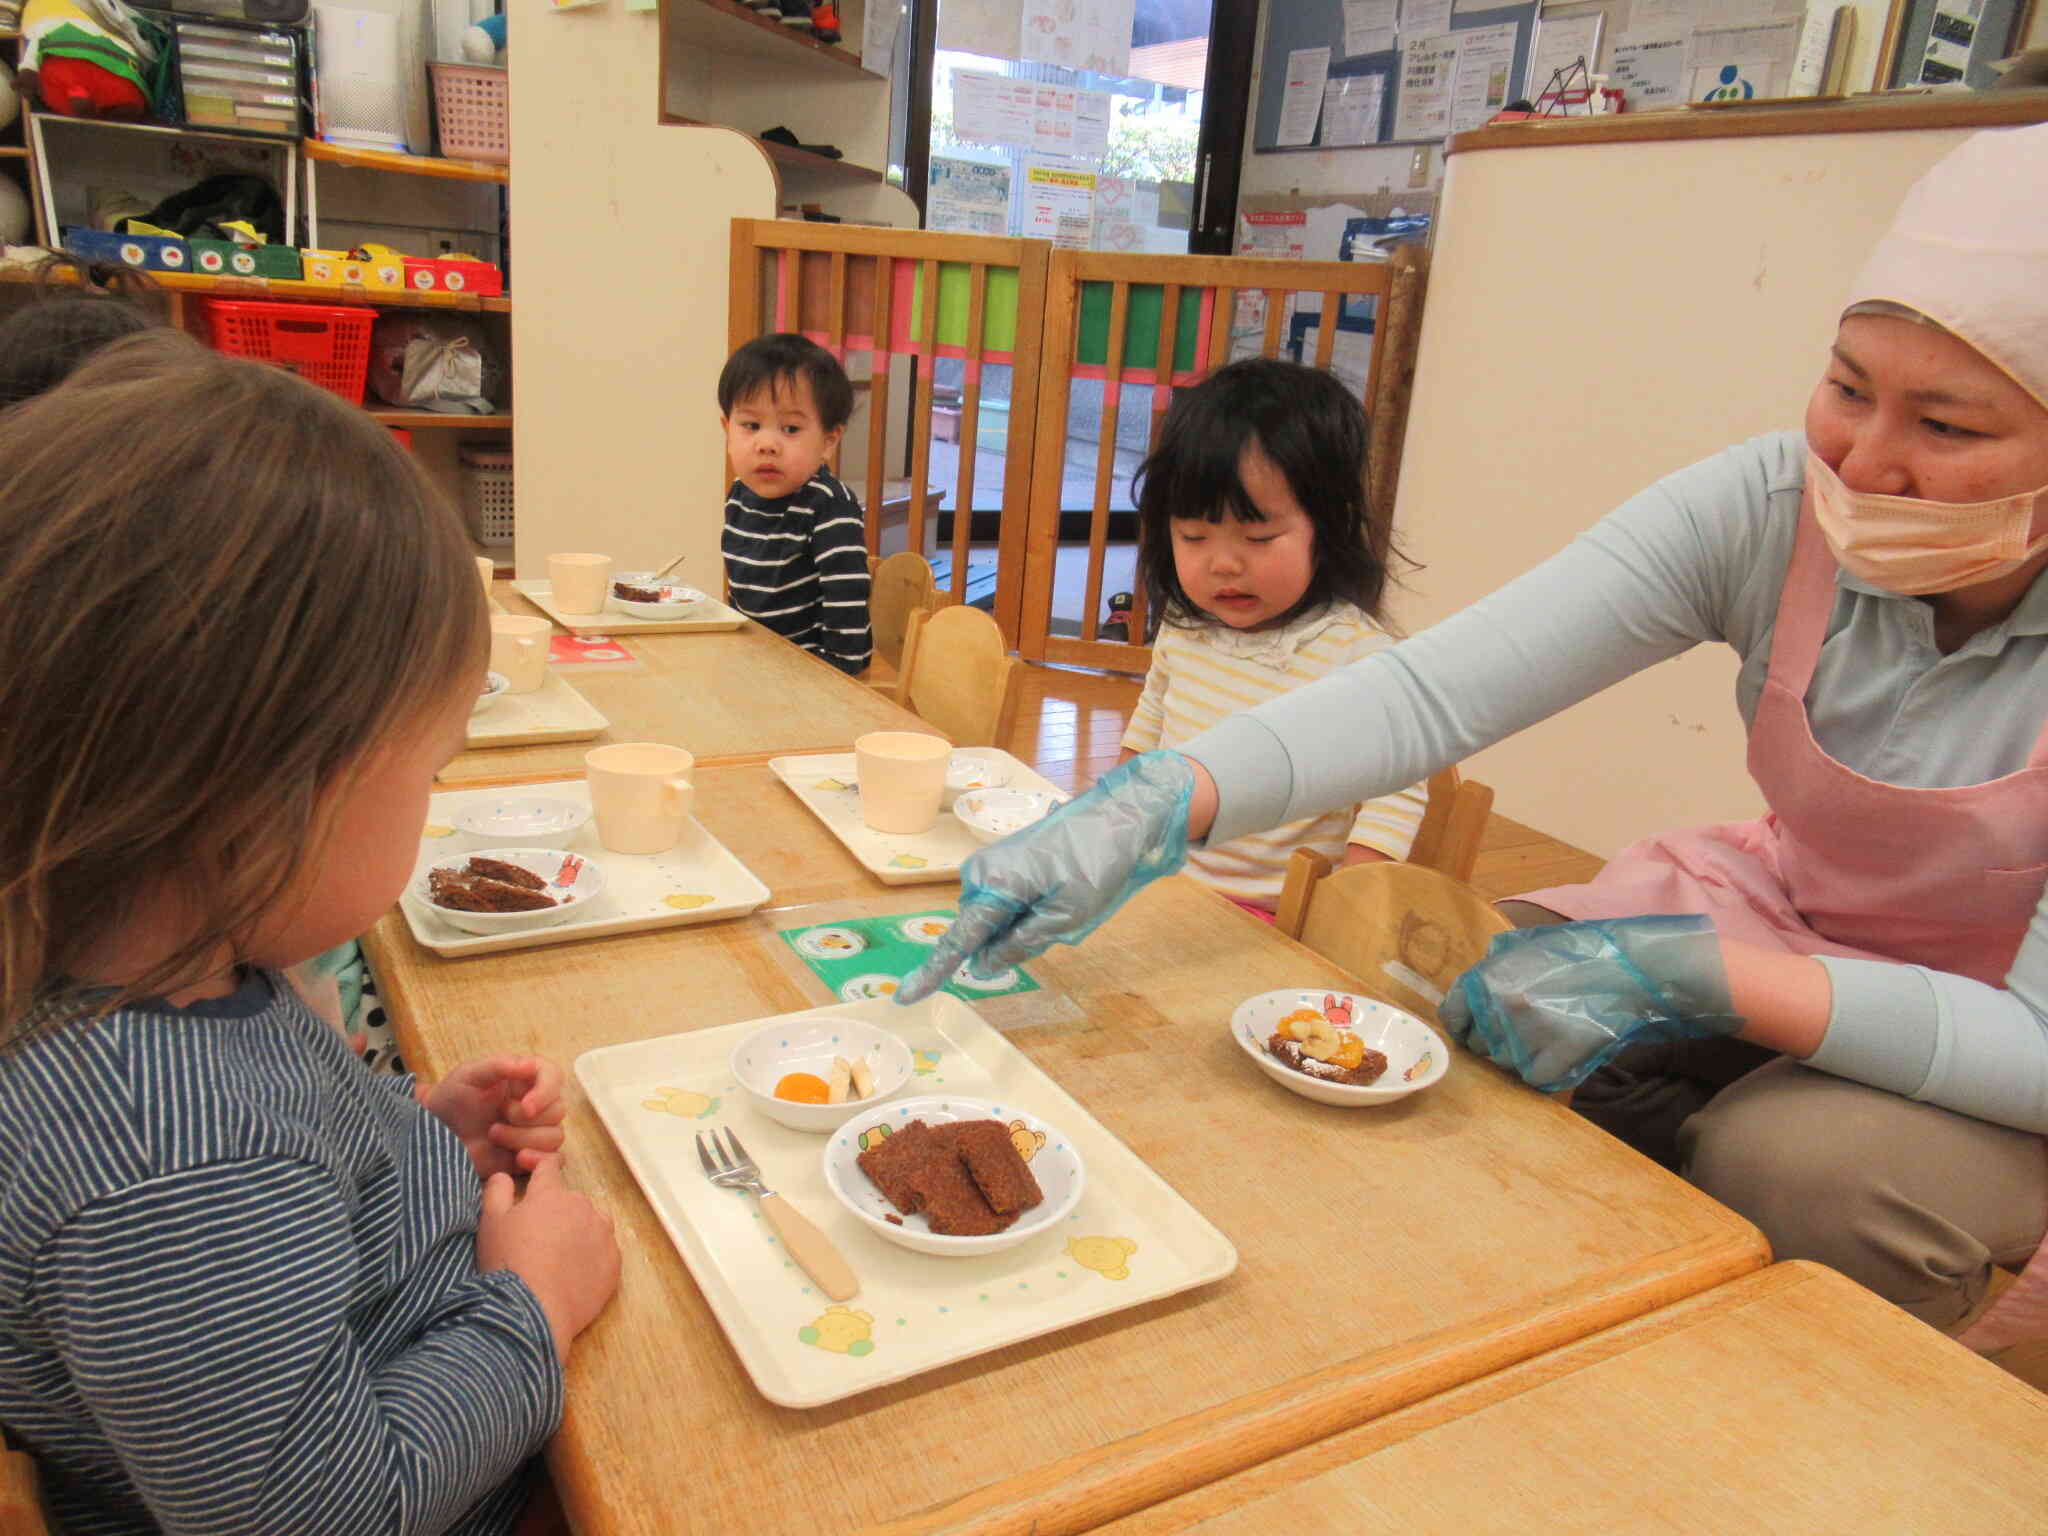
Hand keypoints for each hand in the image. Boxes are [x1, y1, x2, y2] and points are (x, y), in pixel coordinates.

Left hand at [424, 1054, 566, 1180]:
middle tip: (493, 1123)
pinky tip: (518, 1159)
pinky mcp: (532, 1155)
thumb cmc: (452, 1099)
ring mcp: (535, 1130)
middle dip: (524, 1120)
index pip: (554, 1076)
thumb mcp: (469, 1075)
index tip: (526, 1107)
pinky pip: (554, 1159)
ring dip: (522, 1139)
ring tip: (493, 1136)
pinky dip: (540, 1160)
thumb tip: (530, 1065)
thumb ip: (499, 1065)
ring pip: (555, 1136)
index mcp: (525, 1078)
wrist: (435, 1135)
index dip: (545, 1092)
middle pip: (557, 1110)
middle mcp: (536, 1103)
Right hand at [477, 1154, 618, 1362]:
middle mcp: (583, 1208)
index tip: (528, 1165)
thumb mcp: (491, 1223)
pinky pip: (603, 1251)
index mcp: (552, 1195)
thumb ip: (497, 1191)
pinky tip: (572, 1274)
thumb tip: (504, 1175)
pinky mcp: (614, 1263)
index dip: (537, 1162)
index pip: (549, 1166)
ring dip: (576, 1231)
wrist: (534, 1311)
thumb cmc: (508, 1264)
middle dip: (553, 1210)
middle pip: (569, 1200)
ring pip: (591, 1223)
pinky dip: (590, 1256)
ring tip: (554, 1256)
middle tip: (533, 1236)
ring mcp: (603, 1235)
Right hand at [895, 750, 1195, 1003]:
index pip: (958, 940)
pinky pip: (1003, 901)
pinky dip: (1024, 909)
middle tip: (1059, 920)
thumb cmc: (1098, 864)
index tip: (904, 998)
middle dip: (1008, 941)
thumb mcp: (1065, 918)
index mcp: (993, 885)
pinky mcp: (1005, 860)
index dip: (933, 972)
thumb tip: (979, 967)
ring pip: (993, 918)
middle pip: (979, 931)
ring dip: (1020, 924)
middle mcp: (981, 872)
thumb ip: (1019, 945)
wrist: (1121, 816)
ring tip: (1064, 898)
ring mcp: (991, 863)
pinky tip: (1057, 891)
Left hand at [1439, 915, 1745, 1091]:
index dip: (1464, 1025)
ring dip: (1522, 1056)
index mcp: (1485, 979)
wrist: (1631, 970)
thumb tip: (1469, 989)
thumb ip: (1491, 967)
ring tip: (1551, 1034)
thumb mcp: (1524, 946)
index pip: (1452, 1016)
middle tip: (1526, 1029)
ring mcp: (1523, 1038)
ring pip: (1505, 1064)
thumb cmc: (1580, 953)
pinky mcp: (1551, 1062)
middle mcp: (1496, 1009)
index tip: (1477, 1028)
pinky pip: (1534, 1078)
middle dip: (1496, 1040)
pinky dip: (1547, 1070)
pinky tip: (1564, 1051)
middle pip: (1479, 1045)